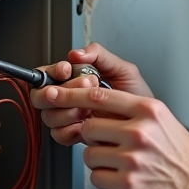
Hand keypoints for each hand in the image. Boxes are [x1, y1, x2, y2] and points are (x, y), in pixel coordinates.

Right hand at [31, 43, 152, 146]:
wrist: (148, 123)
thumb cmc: (137, 97)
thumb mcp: (123, 69)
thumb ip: (100, 56)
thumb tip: (77, 53)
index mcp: (75, 79)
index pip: (47, 73)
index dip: (53, 71)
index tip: (67, 70)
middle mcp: (69, 98)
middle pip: (40, 96)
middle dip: (59, 92)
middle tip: (81, 88)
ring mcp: (70, 117)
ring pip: (49, 115)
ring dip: (68, 110)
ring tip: (90, 108)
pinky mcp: (74, 134)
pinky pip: (58, 135)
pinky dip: (70, 129)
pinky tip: (86, 124)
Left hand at [38, 84, 188, 188]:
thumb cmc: (181, 155)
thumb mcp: (163, 120)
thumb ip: (132, 110)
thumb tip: (95, 102)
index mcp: (148, 111)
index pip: (99, 96)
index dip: (71, 94)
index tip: (56, 94)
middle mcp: (140, 132)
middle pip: (89, 127)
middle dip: (92, 137)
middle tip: (109, 143)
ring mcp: (133, 159)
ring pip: (89, 154)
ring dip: (99, 160)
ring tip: (121, 163)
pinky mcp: (128, 184)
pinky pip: (96, 177)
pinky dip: (105, 179)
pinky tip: (124, 177)